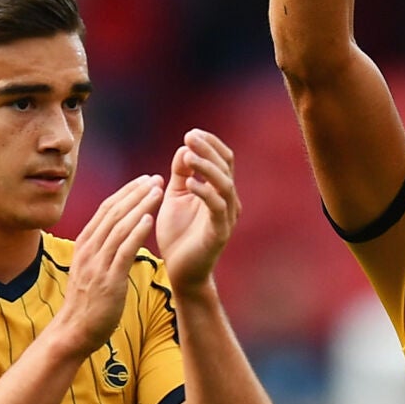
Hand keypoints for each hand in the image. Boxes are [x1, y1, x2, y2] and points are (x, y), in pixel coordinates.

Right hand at [48, 175, 162, 358]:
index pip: (106, 209)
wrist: (73, 332)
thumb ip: (102, 249)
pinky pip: (123, 252)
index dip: (126, 192)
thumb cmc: (86, 302)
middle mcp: (89, 250)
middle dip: (136, 193)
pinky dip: (135, 233)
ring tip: (158, 191)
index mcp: (85, 244)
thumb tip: (118, 232)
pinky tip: (149, 219)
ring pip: (120, 227)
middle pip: (114, 212)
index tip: (144, 180)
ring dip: (140, 206)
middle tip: (156, 178)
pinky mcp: (108, 281)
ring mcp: (97, 265)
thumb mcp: (90, 268)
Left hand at [155, 129, 239, 290]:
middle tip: (190, 137)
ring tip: (188, 156)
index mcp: (220, 191)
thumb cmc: (178, 234)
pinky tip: (189, 183)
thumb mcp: (176, 197)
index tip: (191, 133)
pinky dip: (204, 192)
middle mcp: (228, 201)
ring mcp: (227, 217)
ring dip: (206, 167)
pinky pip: (216, 208)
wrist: (180, 270)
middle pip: (226, 167)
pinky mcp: (220, 233)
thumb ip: (181, 174)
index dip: (210, 144)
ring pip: (224, 184)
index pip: (223, 159)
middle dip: (208, 150)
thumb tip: (184, 148)